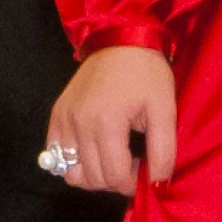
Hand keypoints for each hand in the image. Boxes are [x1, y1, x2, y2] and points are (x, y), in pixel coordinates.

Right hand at [50, 45, 181, 200]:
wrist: (121, 38)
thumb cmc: (146, 73)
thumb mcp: (165, 109)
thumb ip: (163, 150)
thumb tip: (157, 183)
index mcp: (106, 123)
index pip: (114, 177)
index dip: (131, 183)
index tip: (143, 168)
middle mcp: (79, 124)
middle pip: (93, 178)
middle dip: (115, 180)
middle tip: (131, 161)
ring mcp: (64, 120)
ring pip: (72, 173)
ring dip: (94, 175)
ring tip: (112, 157)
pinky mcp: (56, 115)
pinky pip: (56, 156)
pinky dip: (73, 162)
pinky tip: (93, 150)